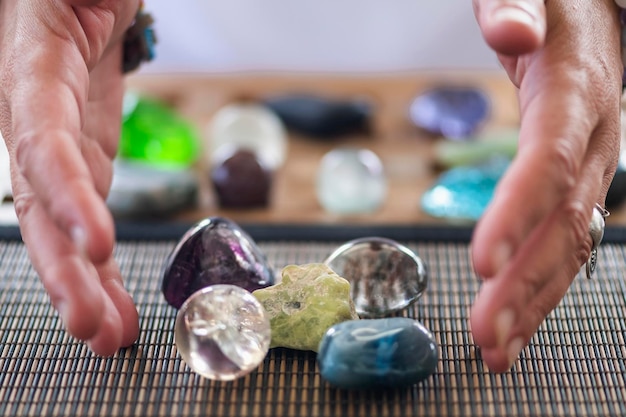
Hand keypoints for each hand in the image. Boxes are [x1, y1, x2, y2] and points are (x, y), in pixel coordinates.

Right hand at [0, 0, 139, 354]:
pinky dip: (99, 245)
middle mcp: (35, 117)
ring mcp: (60, 135)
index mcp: (27, 74)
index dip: (64, 198)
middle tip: (97, 330)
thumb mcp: (66, 1)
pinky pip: (89, 200)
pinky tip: (112, 286)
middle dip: (66, 271)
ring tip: (110, 335)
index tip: (97, 245)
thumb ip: (64, 28)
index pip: (41, 148)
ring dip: (84, 279)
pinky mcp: (86, 143)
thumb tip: (79, 42)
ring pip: (61, 217)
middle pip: (42, 205)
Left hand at [471, 0, 621, 371]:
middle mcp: (593, 138)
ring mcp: (591, 165)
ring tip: (496, 349)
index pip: (548, 161)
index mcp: (576, 91)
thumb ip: (517, 2)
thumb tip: (510, 27)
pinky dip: (540, 284)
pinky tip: (516, 317)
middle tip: (485, 334)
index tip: (480, 261)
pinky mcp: (577, 181)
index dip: (518, 213)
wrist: (592, 10)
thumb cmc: (556, 0)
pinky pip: (565, 239)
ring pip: (571, 244)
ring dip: (533, 300)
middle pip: (563, 222)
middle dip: (524, 282)